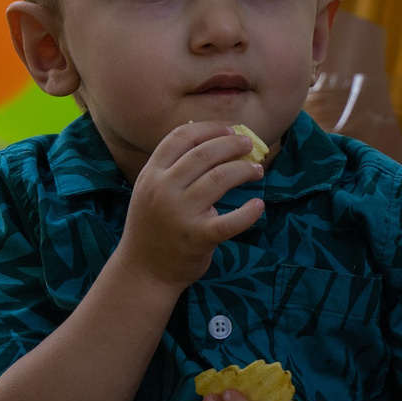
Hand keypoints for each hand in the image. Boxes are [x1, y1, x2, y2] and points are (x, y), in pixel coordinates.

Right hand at [122, 124, 264, 290]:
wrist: (143, 272)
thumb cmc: (153, 227)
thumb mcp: (150, 191)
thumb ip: (172, 168)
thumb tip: (212, 141)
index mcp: (151, 174)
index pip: (181, 137)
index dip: (209, 128)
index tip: (229, 129)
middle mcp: (163, 189)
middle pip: (204, 153)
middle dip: (232, 144)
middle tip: (249, 145)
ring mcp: (180, 213)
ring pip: (220, 178)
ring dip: (244, 169)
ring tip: (256, 170)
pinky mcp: (197, 238)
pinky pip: (230, 221)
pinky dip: (249, 212)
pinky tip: (258, 205)